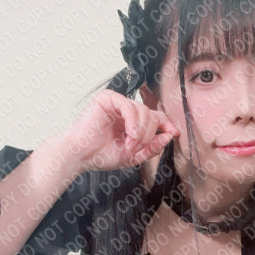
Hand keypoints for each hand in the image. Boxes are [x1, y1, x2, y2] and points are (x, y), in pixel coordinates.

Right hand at [64, 89, 179, 172]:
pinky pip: (129, 105)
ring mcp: (117, 103)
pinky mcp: (108, 98)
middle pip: (152, 115)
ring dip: (141, 132)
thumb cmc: (101, 155)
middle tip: (138, 147)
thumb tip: (169, 136)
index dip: (166, 124)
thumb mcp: (133, 155)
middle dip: (149, 134)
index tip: (173, 133)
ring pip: (143, 111)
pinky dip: (133, 122)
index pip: (155, 118)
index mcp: (132, 122)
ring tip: (130, 145)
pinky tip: (129, 135)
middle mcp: (126, 111)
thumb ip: (151, 147)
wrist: (81, 156)